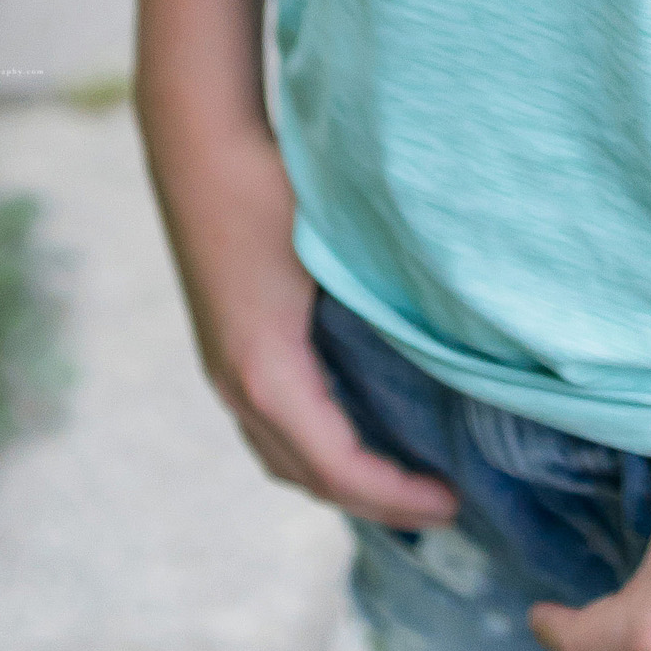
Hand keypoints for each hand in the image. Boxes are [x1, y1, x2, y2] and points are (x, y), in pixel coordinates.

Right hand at [150, 118, 460, 534]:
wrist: (198, 144)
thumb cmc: (274, 188)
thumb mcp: (340, 256)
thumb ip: (385, 310)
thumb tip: (452, 349)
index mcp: (268, 374)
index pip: (340, 469)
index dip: (397, 496)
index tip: (452, 502)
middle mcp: (237, 386)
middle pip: (308, 478)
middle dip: (375, 503)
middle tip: (439, 507)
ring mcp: (222, 370)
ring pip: (282, 457)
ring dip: (340, 482)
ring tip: (400, 483)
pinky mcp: (222, 349)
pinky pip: (271, 426)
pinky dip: (314, 449)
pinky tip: (352, 431)